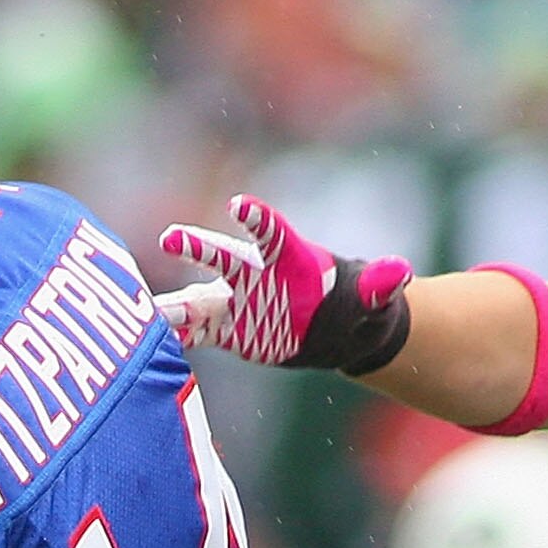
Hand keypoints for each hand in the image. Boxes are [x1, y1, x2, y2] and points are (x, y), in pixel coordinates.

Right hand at [153, 195, 413, 373]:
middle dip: (198, 247)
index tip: (242, 206)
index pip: (270, 232)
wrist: (333, 326)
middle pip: (222, 257)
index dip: (258, 218)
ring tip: (147, 309)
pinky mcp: (227, 330)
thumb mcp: (371, 298)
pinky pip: (197, 333)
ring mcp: (236, 302)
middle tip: (173, 236)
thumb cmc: (354, 303)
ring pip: (199, 299)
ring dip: (175, 304)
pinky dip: (176, 337)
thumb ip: (379, 285)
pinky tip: (149, 342)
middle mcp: (254, 274)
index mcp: (288, 258)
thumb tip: (400, 273)